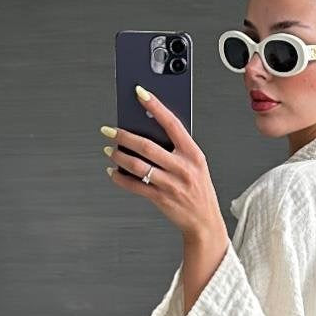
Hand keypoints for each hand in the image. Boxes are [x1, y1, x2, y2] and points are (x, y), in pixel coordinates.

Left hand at [100, 88, 224, 239]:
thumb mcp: (196, 164)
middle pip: (148, 146)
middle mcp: (183, 168)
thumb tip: (148, 130)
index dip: (156, 106)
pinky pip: (135, 186)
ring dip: (119, 156)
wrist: (204, 221)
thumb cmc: (198, 189)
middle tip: (110, 130)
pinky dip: (120, 178)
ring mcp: (171, 184)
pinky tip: (113, 172)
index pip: (172, 124)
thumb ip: (177, 148)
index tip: (140, 93)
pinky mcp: (161, 199)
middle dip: (124, 136)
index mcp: (193, 154)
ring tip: (110, 150)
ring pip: (138, 166)